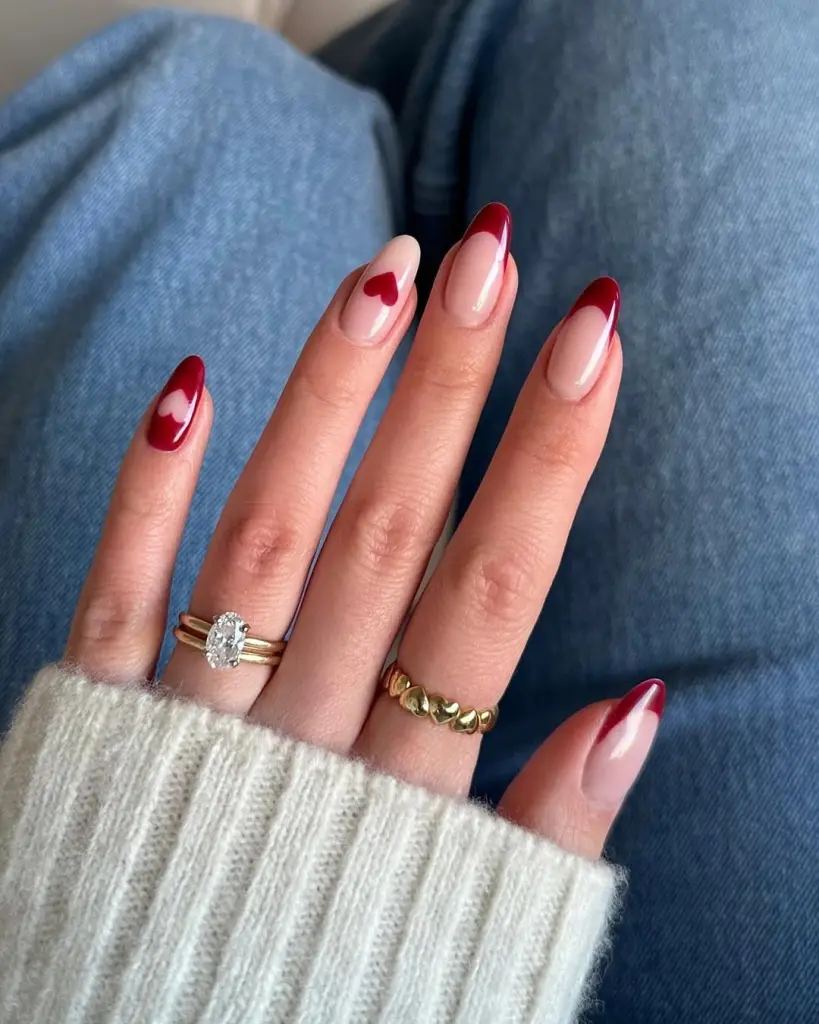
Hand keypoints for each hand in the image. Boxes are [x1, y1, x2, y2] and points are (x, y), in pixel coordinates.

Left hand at [65, 205, 661, 859]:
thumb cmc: (332, 979)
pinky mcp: (94, 724)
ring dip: (326, 405)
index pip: (494, 592)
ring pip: (268, 541)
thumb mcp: (471, 923)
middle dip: (449, 388)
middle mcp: (298, 742)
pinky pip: (116, 599)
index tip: (594, 335)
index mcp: (403, 793)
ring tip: (380, 276)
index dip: (550, 458)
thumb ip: (553, 821)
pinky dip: (146, 497)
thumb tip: (640, 701)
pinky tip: (189, 384)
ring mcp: (187, 727)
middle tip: (490, 250)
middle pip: (388, 537)